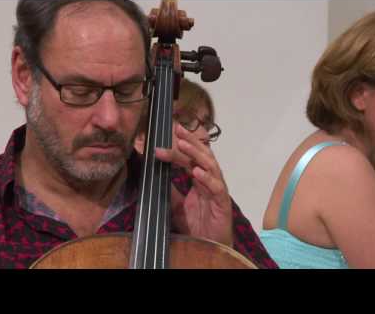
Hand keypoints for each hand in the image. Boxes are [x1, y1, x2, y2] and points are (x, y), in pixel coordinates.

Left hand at [155, 124, 232, 246]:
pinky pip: (216, 187)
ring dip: (197, 154)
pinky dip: (207, 179)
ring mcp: (217, 189)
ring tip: (183, 144)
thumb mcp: (176, 205)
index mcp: (200, 179)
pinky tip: (196, 172)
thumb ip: (168, 189)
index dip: (182, 145)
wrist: (209, 245)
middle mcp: (210, 180)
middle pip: (202, 155)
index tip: (170, 133)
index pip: (191, 157)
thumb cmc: (197, 225)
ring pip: (210, 166)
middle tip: (177, 129)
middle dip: (190, 141)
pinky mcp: (222, 202)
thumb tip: (152, 174)